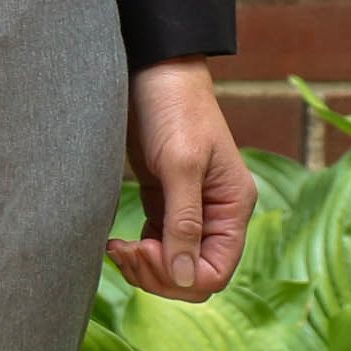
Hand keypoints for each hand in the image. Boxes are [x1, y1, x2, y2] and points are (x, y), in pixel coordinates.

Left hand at [108, 58, 255, 301]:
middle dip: (160, 274)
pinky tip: (117, 243)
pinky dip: (138, 252)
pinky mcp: (166, 201)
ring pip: (173, 266)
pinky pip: (157, 246)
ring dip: (144, 267)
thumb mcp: (181, 165)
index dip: (181, 276)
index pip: (217, 271)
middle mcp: (217, 213)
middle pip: (194, 275)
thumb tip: (186, 279)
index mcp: (233, 206)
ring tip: (119, 248)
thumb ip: (184, 224)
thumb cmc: (174, 109)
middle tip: (129, 251)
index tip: (147, 250)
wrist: (154, 71)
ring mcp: (191, 209)